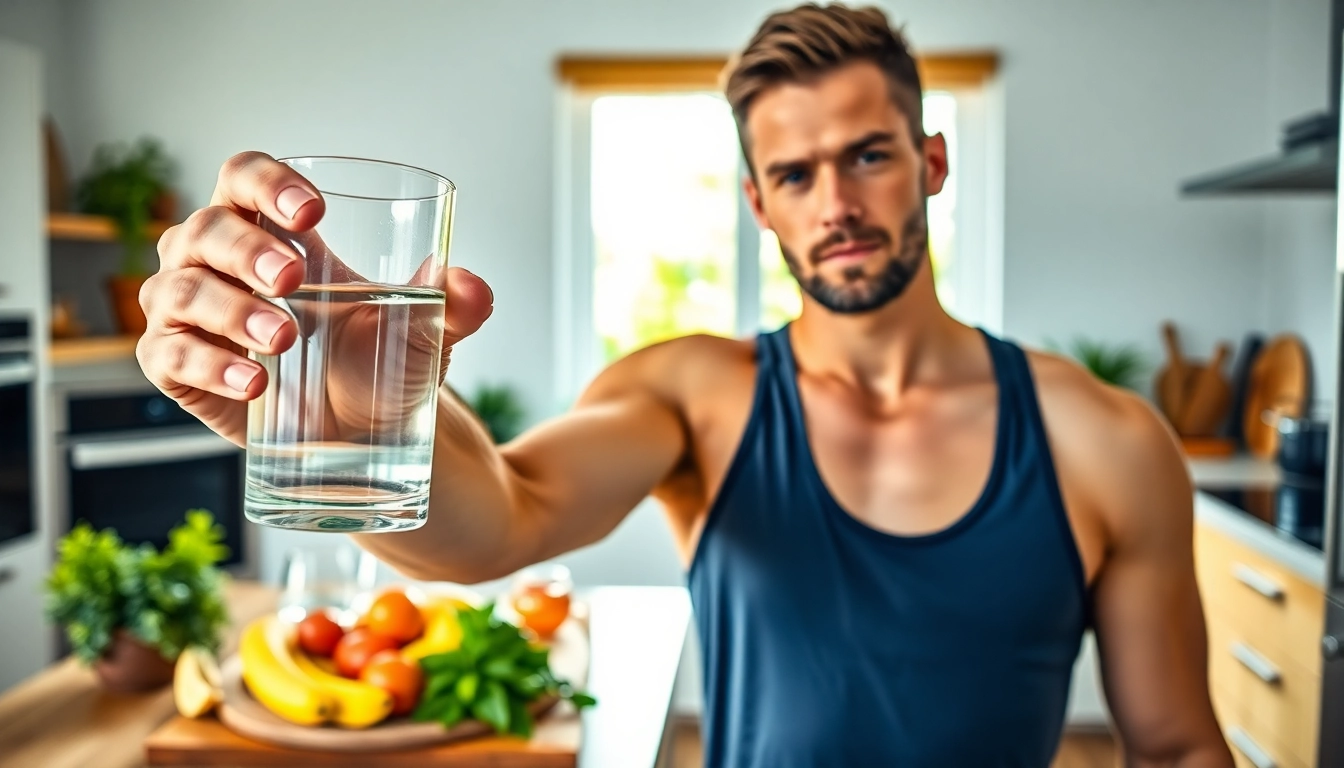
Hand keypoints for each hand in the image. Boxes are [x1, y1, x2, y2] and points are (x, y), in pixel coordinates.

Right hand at [136, 151, 493, 446]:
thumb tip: (474, 288)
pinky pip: (170, 354)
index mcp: (272, 230)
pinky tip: (253, 380)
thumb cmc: (381, 360)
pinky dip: (207, 363)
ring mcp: (190, 312)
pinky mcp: (174, 366)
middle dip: (247, 250)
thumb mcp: (426, 331)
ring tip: (284, 338)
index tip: (312, 211)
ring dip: (230, 309)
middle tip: (293, 280)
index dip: (267, 182)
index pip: (245, 177)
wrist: (366, 436)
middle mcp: (217, 260)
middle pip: (207, 229)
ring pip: (179, 289)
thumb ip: (453, 304)